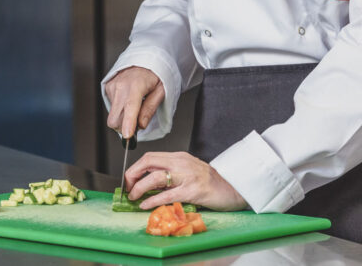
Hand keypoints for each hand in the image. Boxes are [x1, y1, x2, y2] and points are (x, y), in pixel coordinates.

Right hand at [104, 66, 164, 138]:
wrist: (143, 58)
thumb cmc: (154, 74)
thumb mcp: (161, 90)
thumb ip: (150, 109)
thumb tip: (141, 125)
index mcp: (137, 85)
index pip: (131, 107)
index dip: (129, 123)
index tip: (128, 136)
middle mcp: (121, 85)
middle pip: (116, 118)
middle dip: (124, 127)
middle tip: (136, 124)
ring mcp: (112, 86)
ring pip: (112, 115)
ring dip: (122, 118)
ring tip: (134, 108)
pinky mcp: (107, 87)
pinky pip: (111, 107)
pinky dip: (119, 109)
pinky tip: (127, 100)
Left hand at [124, 151, 247, 211]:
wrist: (233, 187)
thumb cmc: (211, 182)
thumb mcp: (189, 172)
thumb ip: (171, 174)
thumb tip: (149, 184)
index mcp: (180, 157)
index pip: (151, 156)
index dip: (136, 167)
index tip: (129, 180)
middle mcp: (182, 163)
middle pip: (149, 161)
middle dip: (133, 174)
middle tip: (128, 187)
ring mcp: (187, 176)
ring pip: (155, 177)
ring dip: (140, 188)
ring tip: (134, 197)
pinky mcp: (193, 191)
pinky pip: (167, 195)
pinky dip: (152, 200)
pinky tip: (145, 205)